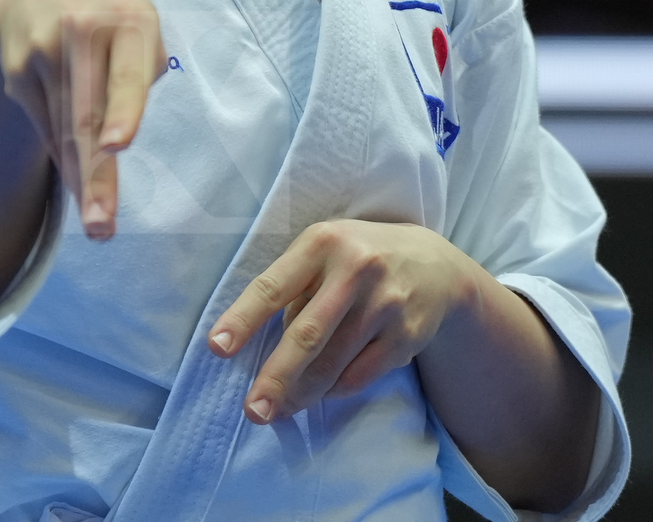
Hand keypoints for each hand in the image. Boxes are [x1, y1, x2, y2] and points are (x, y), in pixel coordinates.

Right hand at [0, 0, 164, 238]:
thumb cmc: (110, 16)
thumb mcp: (140, 23)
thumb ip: (143, 70)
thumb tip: (113, 138)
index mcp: (128, 18)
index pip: (126, 72)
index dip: (123, 108)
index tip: (117, 144)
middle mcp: (80, 31)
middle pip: (86, 114)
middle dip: (96, 174)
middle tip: (102, 224)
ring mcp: (41, 51)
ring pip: (63, 129)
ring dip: (80, 180)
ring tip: (97, 223)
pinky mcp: (17, 72)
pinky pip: (46, 126)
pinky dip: (63, 159)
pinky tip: (79, 186)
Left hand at [207, 220, 485, 422]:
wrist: (435, 266)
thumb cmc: (358, 259)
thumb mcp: (325, 251)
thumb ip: (296, 288)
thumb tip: (265, 351)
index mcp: (323, 242)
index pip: (274, 286)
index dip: (243, 319)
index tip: (216, 347)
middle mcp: (356, 269)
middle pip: (307, 335)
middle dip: (276, 377)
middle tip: (253, 411)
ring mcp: (386, 303)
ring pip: (333, 363)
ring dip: (302, 393)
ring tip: (280, 408)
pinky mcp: (407, 335)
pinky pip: (359, 375)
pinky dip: (335, 389)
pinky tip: (322, 391)